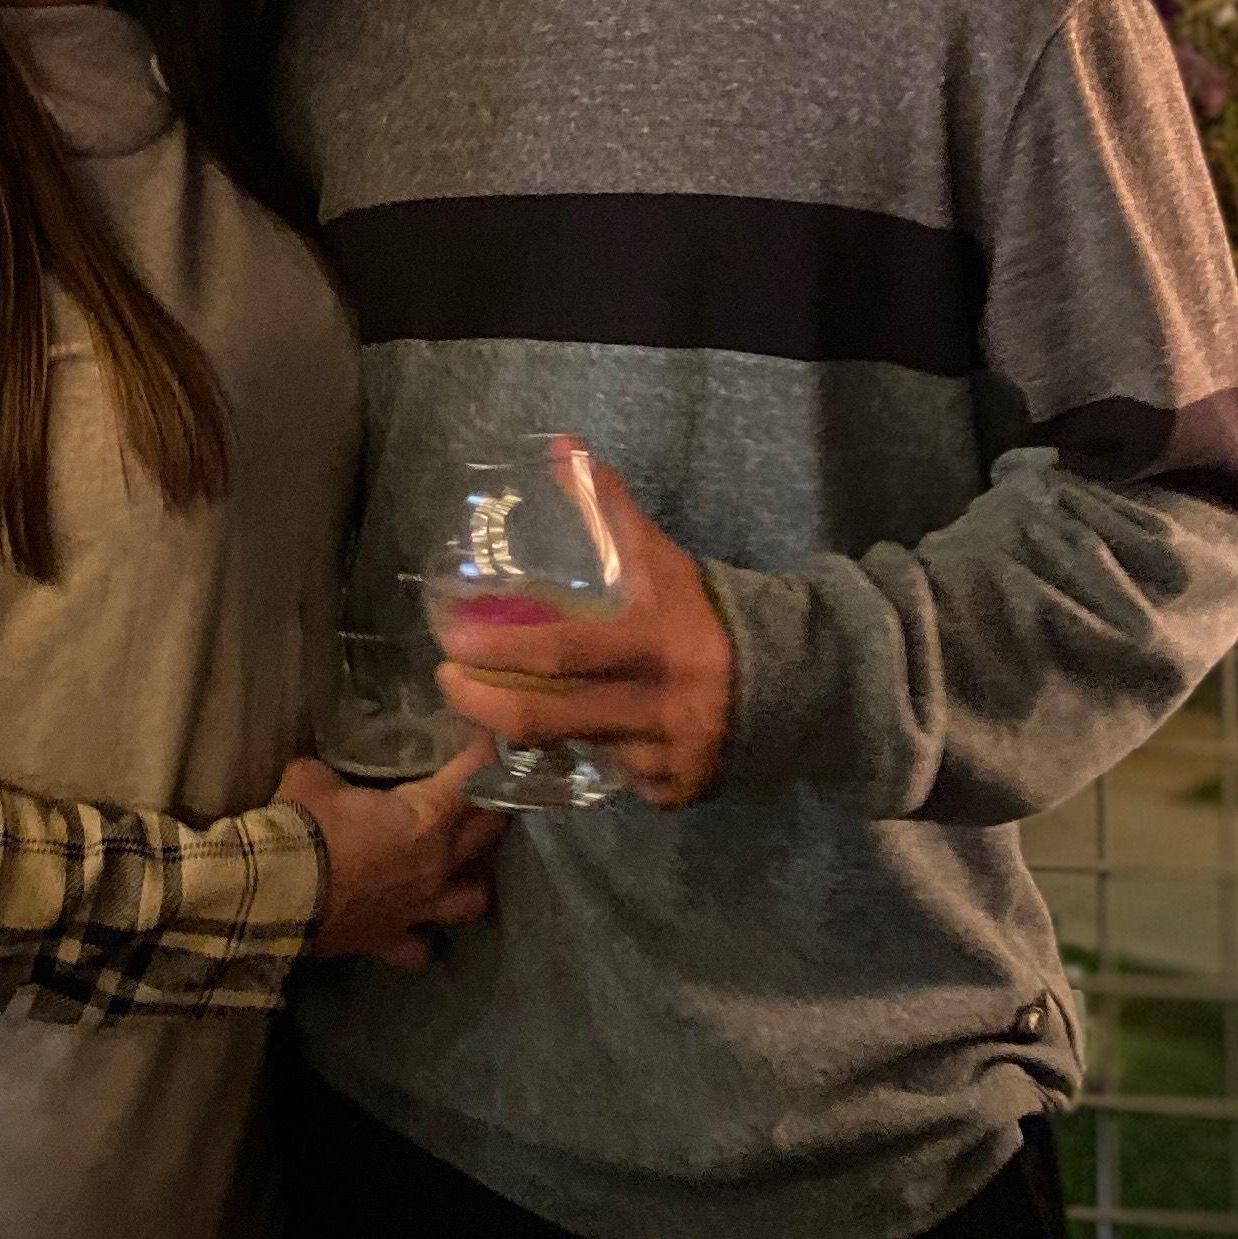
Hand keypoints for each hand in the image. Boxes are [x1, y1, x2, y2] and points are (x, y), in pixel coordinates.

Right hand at [280, 747, 505, 970]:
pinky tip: (413, 926)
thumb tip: (327, 777)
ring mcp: (418, 909)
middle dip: (492, 806)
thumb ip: (332, 774)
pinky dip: (419, 937)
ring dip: (472, 880)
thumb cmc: (303, 826)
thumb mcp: (313, 778)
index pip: (471, 779)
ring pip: (472, 898)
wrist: (276, 894)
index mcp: (425, 820)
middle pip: (486, 834)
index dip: (484, 754)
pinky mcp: (389, 941)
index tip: (489, 739)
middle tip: (482, 790)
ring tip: (460, 866)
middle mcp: (435, 866)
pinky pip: (417, 948)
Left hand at [428, 460, 735, 808]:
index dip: (502, 651)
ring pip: (574, 750)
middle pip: (547, 719)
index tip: (452, 643)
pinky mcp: (676, 793)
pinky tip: (601, 733)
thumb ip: (609, 507)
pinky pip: (614, 781)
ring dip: (542, 730)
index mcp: (652, 642)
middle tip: (449, 683)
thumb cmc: (704, 612)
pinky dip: (596, 758)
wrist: (788, 678)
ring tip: (517, 701)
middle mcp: (658, 705)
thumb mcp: (658, 559)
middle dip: (483, 705)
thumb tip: (565, 445)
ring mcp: (665, 756)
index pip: (563, 651)